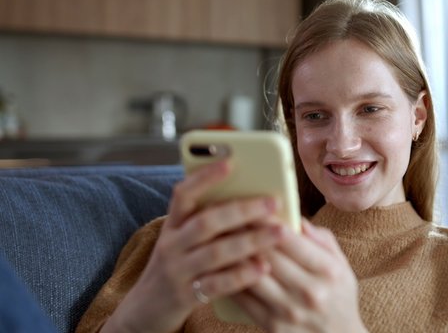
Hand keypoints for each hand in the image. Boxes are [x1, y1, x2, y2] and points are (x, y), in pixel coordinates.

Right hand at [103, 161, 286, 332]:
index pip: (184, 194)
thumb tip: (251, 198)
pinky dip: (241, 275)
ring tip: (279, 232)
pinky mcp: (186, 296)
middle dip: (242, 210)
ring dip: (250, 240)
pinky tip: (263, 267)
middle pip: (206, 222)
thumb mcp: (182, 238)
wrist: (146, 308)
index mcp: (174, 224)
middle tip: (273, 202)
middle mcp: (172, 244)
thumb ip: (208, 220)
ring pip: (215, 252)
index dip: (205, 178)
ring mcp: (178, 270)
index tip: (230, 162)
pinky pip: (216, 284)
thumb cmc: (178, 265)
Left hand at [232, 220, 367, 332]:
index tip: (252, 205)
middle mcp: (309, 291)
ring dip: (233, 255)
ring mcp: (289, 311)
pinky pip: (244, 299)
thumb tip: (296, 217)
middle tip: (228, 215)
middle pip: (268, 255)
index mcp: (328, 271)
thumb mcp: (341, 265)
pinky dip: (230, 279)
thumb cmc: (338, 296)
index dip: (267, 221)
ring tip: (219, 237)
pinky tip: (221, 265)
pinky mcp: (272, 326)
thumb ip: (321, 239)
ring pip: (251, 276)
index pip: (291, 240)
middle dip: (245, 233)